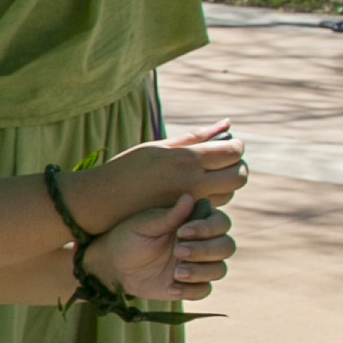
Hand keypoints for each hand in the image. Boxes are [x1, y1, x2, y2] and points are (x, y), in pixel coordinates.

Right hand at [76, 123, 245, 227]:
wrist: (103, 202)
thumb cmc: (127, 168)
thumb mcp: (159, 146)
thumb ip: (196, 137)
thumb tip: (228, 125)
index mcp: (185, 160)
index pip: (232, 152)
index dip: (235, 147)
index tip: (226, 145)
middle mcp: (192, 183)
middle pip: (239, 176)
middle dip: (236, 166)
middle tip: (222, 160)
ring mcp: (190, 203)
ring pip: (229, 193)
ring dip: (225, 182)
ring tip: (205, 175)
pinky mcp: (186, 216)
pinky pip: (213, 205)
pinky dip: (211, 196)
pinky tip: (194, 189)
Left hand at [84, 195, 231, 305]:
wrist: (112, 264)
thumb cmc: (129, 236)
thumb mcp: (145, 224)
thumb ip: (169, 216)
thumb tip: (189, 197)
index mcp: (196, 222)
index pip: (220, 223)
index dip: (208, 228)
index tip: (182, 231)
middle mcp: (203, 243)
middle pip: (226, 247)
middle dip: (206, 250)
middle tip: (178, 251)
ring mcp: (198, 265)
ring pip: (219, 270)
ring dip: (201, 271)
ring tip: (177, 272)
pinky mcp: (189, 285)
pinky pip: (203, 291)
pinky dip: (191, 290)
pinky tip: (171, 287)